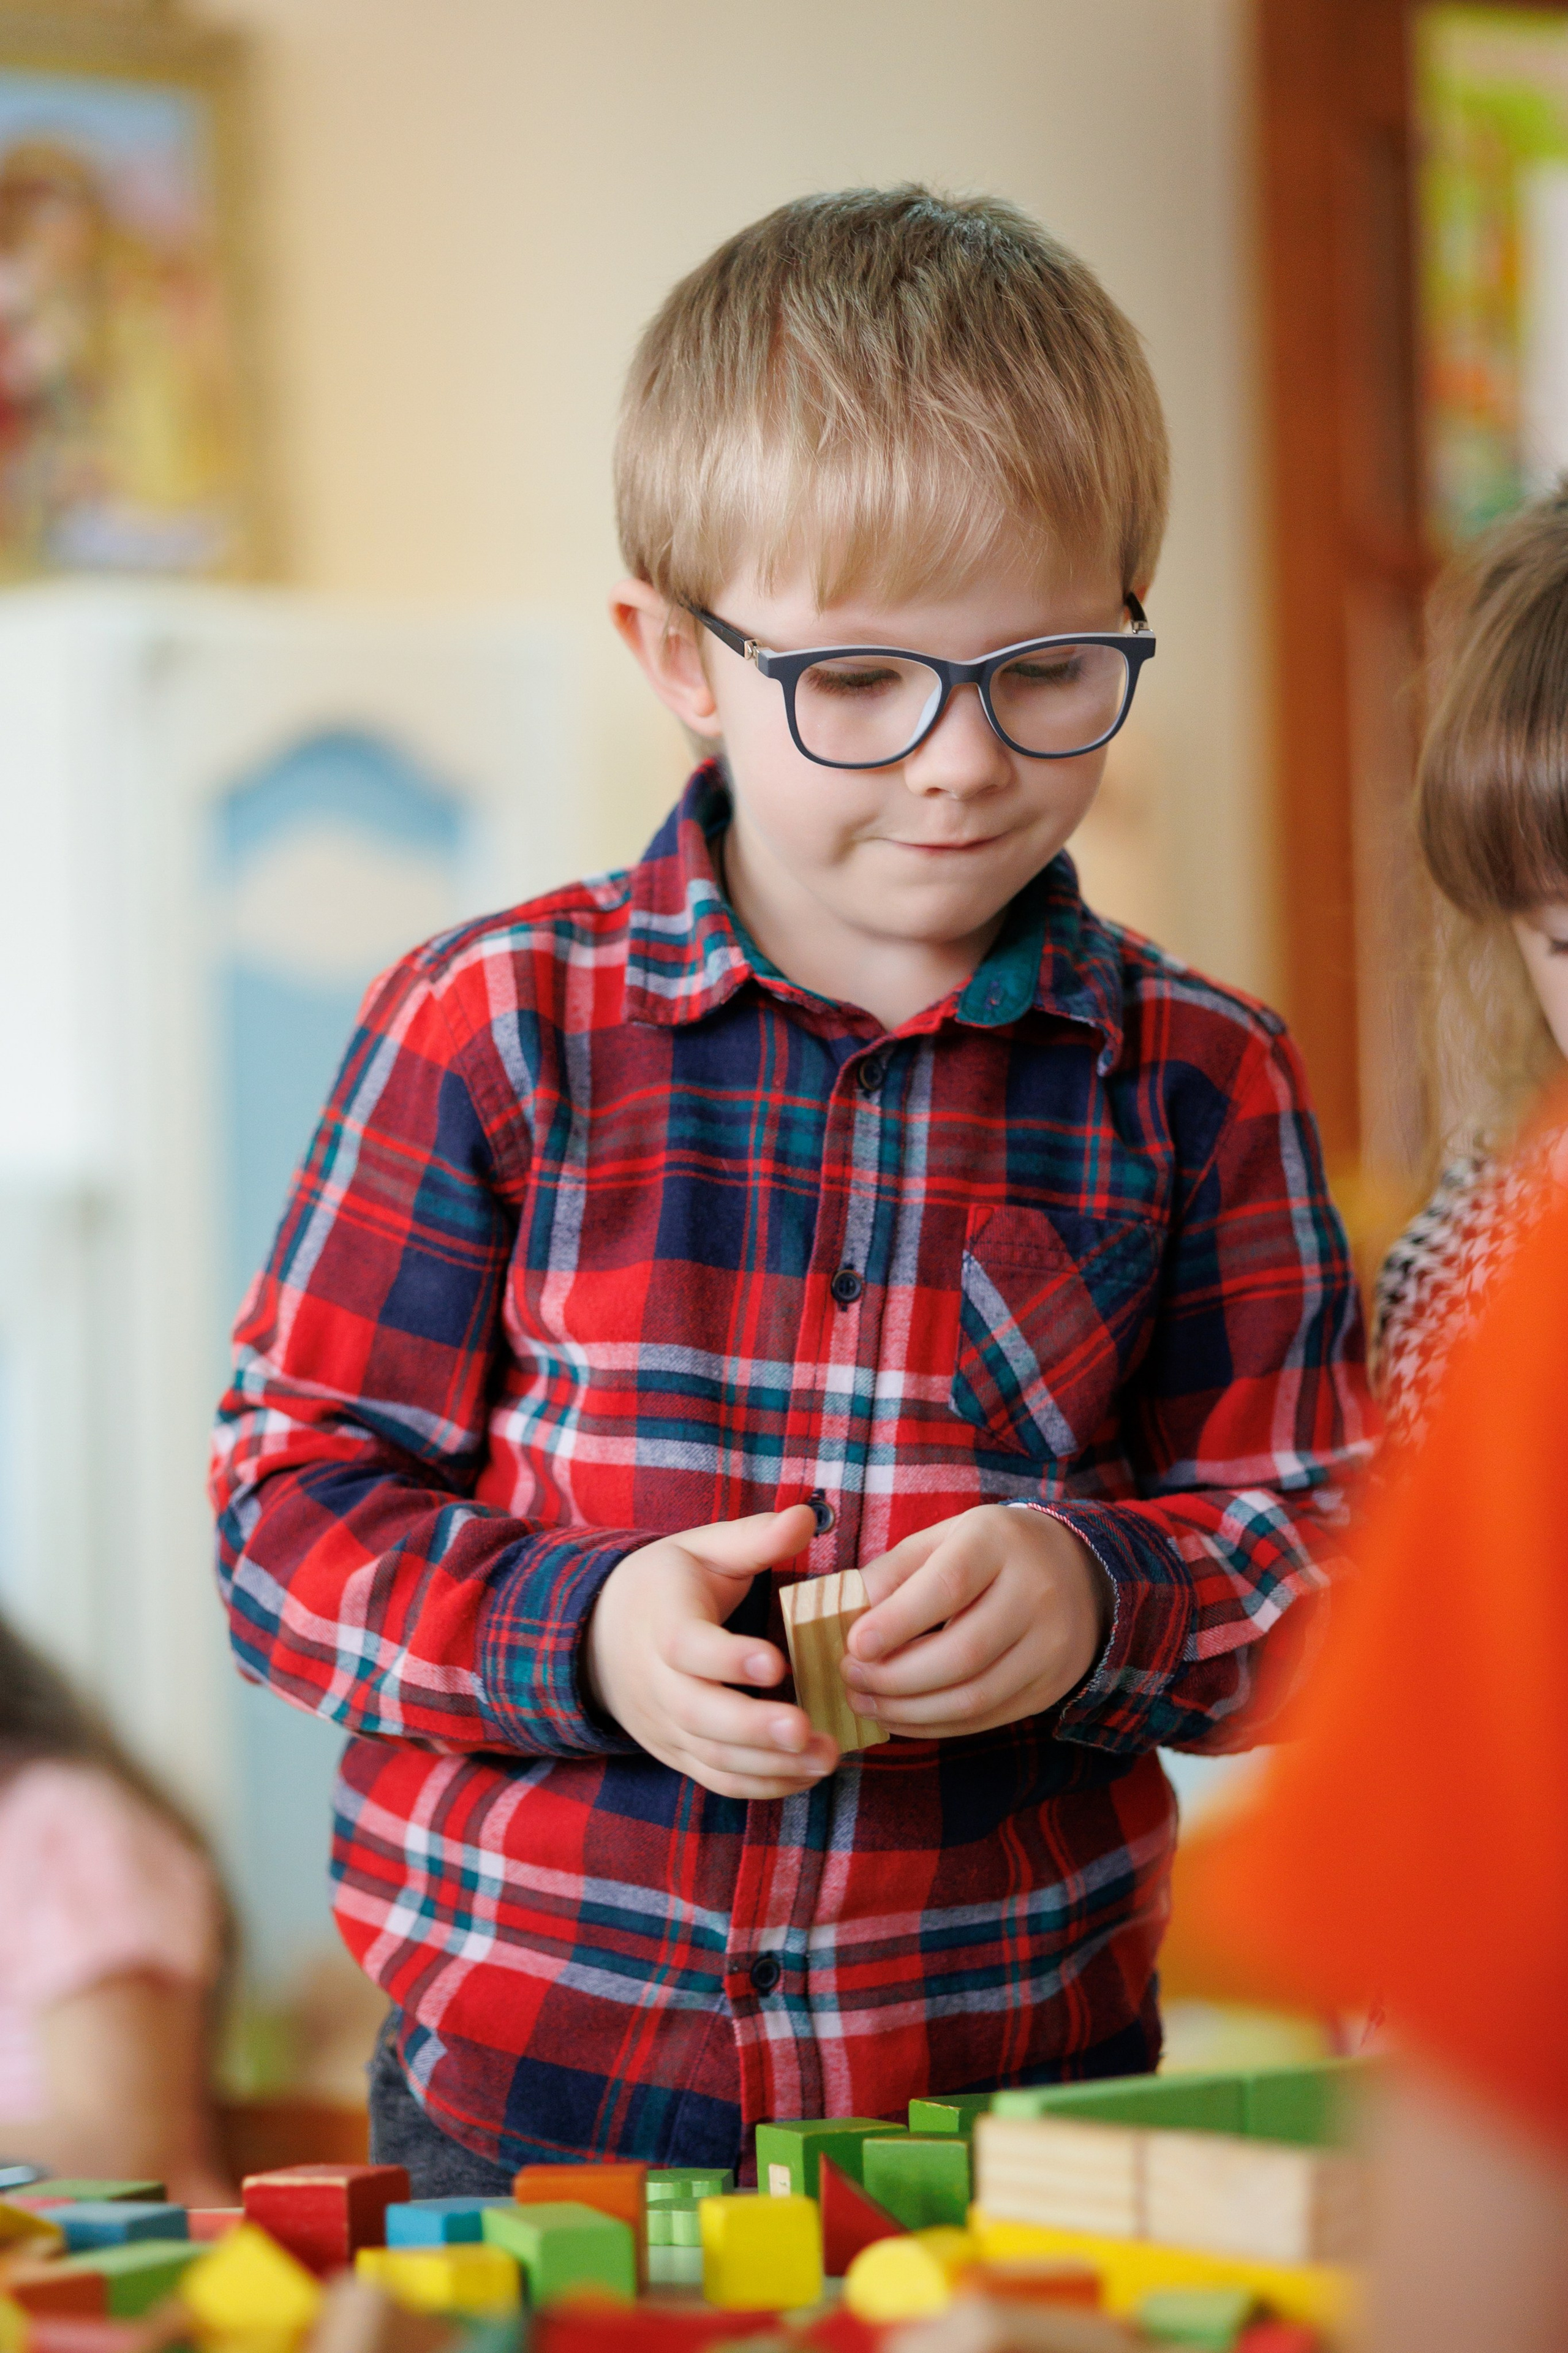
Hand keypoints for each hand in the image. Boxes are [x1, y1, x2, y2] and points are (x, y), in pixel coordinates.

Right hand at [584, 1504, 835, 1798]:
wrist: (601, 1635)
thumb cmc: (668, 1585)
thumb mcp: (703, 1549)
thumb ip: (755, 1537)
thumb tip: (807, 1516)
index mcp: (663, 1622)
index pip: (687, 1645)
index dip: (728, 1657)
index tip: (776, 1661)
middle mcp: (657, 1682)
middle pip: (697, 1713)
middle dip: (753, 1727)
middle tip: (807, 1730)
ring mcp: (665, 1725)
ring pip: (710, 1755)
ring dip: (769, 1764)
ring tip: (826, 1757)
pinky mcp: (677, 1753)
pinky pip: (715, 1779)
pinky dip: (760, 1785)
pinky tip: (806, 1775)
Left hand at [841, 1505, 1110, 1738]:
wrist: (1077, 1571)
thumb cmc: (988, 1552)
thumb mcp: (943, 1539)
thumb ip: (894, 1572)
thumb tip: (845, 1615)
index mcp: (998, 1542)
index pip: (948, 1587)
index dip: (897, 1622)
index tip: (853, 1645)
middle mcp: (1035, 1593)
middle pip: (963, 1652)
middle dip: (895, 1677)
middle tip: (849, 1678)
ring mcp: (1050, 1646)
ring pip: (975, 1697)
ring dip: (909, 1710)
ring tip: (864, 1702)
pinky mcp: (1051, 1687)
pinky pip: (986, 1719)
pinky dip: (935, 1725)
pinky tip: (898, 1717)